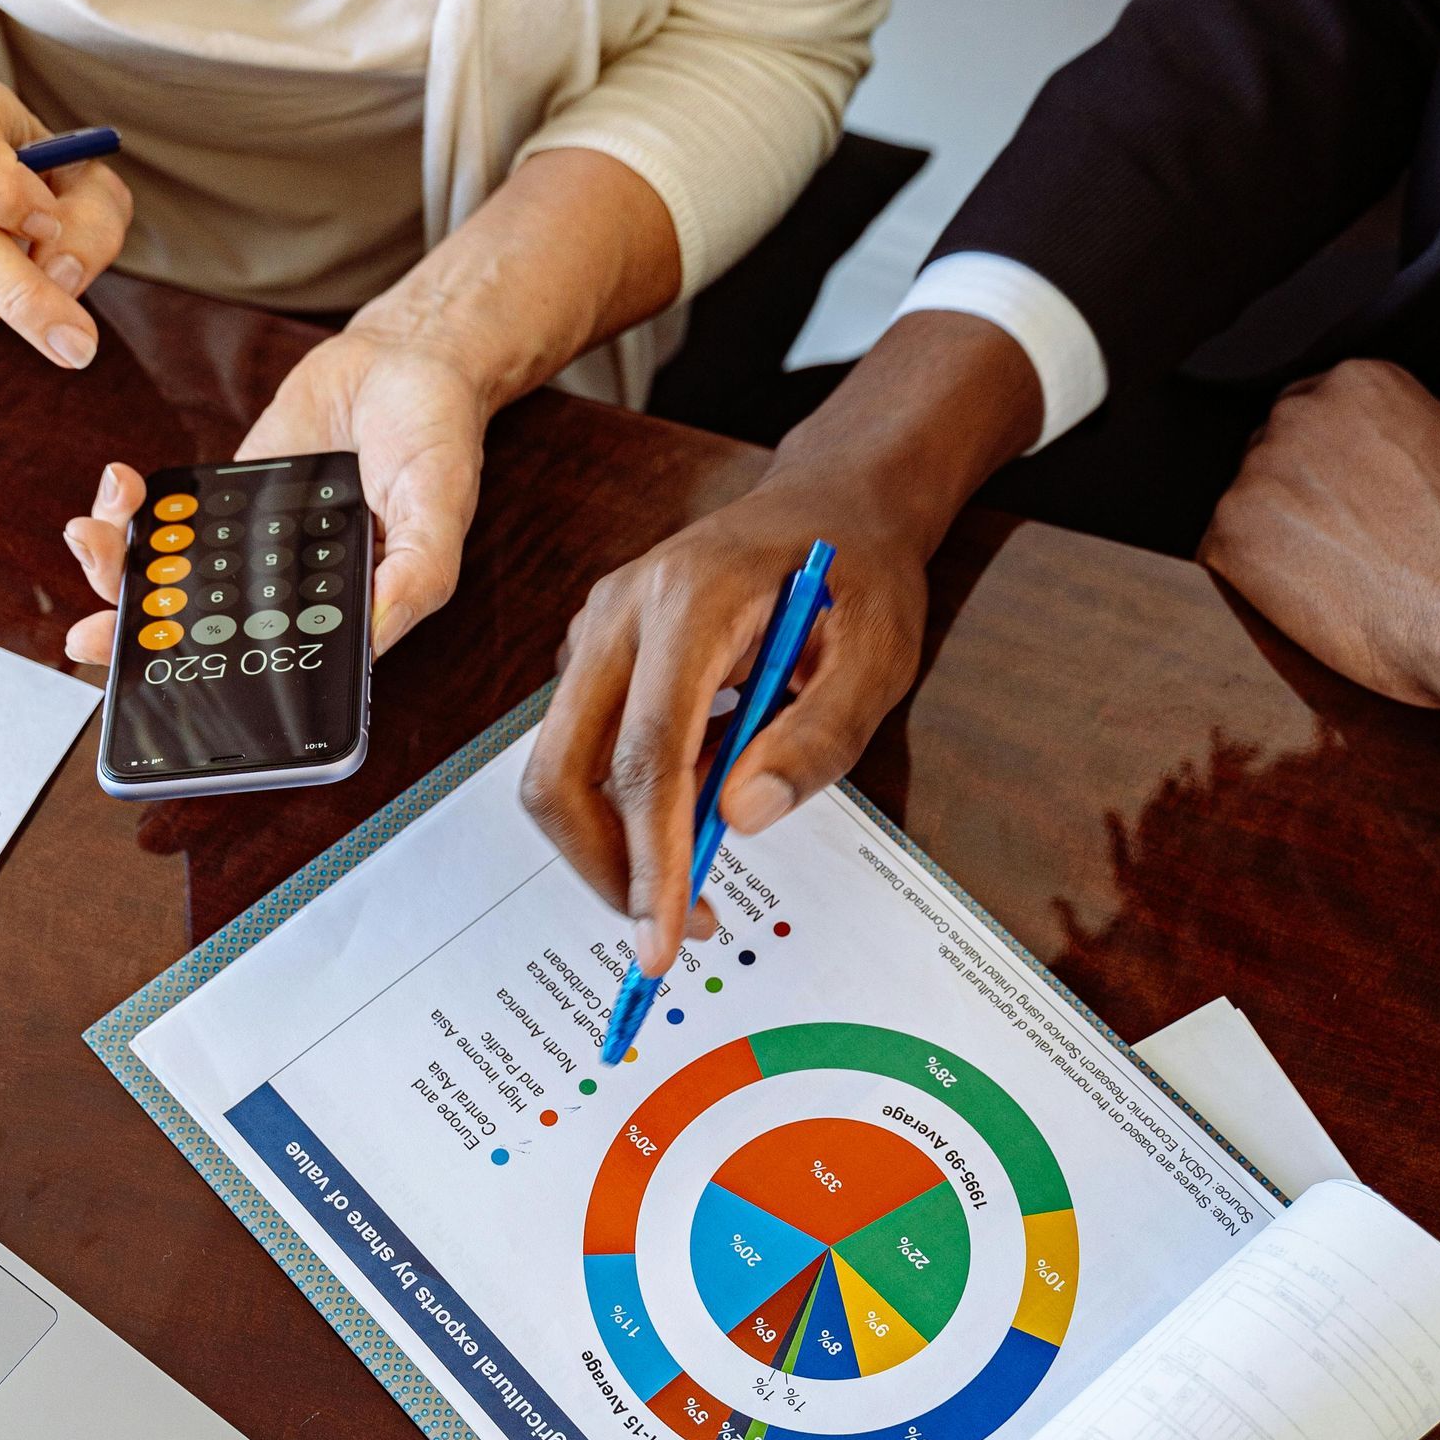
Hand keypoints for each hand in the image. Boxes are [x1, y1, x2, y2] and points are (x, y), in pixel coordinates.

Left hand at [61, 323, 488, 664]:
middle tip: (89, 632)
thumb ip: (414, 575)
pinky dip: (135, 512)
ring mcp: (252, 544)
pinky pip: (173, 520)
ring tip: (93, 537)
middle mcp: (289, 589)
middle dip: (134, 635)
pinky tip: (121, 492)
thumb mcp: (440, 508)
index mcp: (340, 611)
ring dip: (119, 567)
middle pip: (201, 630)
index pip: (264, 666)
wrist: (405, 359)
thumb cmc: (436, 436)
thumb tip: (371, 634)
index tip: (145, 680)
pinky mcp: (229, 498)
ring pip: (175, 578)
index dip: (202, 679)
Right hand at [520, 313, 1043, 971]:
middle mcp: (617, 613)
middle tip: (669, 928)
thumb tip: (744, 816)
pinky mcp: (595, 655)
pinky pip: (583, 750)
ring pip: (561, 769)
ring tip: (695, 876)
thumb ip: (819, 735)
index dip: (649, 859)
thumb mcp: (879, 654)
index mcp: (686, 602)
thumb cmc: (859, 572)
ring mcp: (595, 631)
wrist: (831, 504)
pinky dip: (622, 806)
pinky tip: (690, 811)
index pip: (646, 755)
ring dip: (614, 843)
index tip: (665, 934)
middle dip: (603, 867)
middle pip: (562, 771)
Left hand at [1199, 360, 1439, 750]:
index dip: (1317, 468)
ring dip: (1269, 543)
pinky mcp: (1232, 531)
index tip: (1333, 500)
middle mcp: (1301, 411)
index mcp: (1360, 381)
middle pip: (1267, 454)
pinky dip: (1248, 585)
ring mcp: (1260, 469)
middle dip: (1289, 500)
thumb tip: (1352, 469)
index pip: (1308, 414)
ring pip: (1243, 507)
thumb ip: (1382, 442)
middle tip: (1331, 546)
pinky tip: (1300, 601)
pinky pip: (1218, 558)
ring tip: (1329, 579)